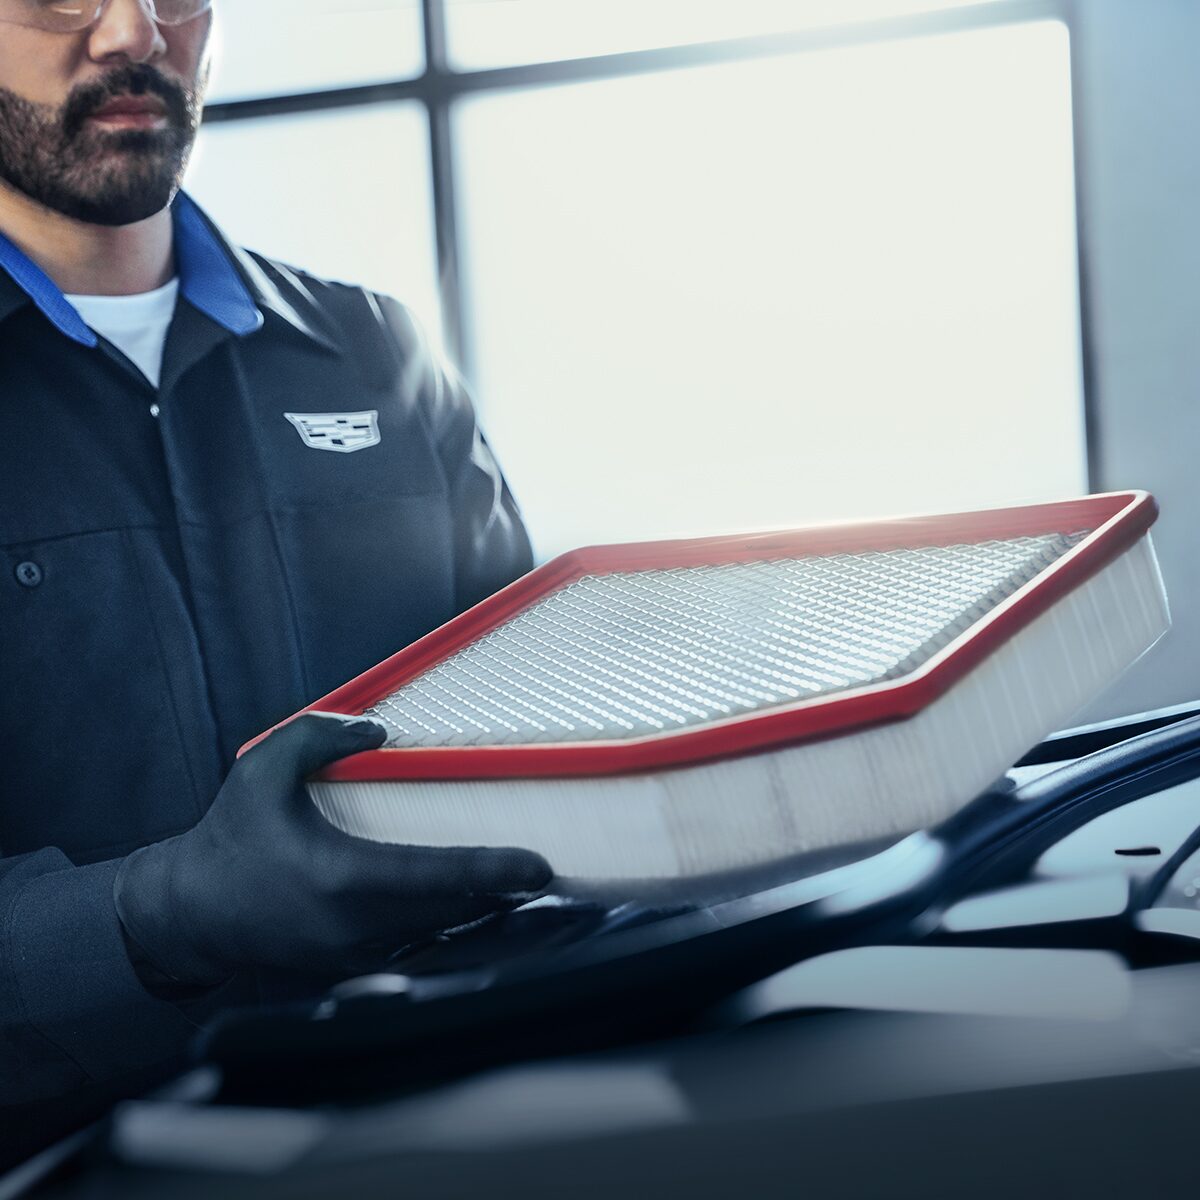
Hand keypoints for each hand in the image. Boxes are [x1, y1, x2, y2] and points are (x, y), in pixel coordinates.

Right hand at [114, 713, 551, 985]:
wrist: (190, 914)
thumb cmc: (229, 840)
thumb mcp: (260, 771)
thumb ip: (317, 736)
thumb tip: (377, 727)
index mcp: (339, 879)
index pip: (434, 878)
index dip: (491, 872)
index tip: (538, 866)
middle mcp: (354, 927)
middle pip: (453, 913)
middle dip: (503, 894)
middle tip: (546, 871)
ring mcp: (355, 957)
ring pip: (439, 936)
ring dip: (482, 913)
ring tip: (521, 887)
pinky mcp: (352, 969)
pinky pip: (417, 948)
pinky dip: (449, 927)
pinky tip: (474, 906)